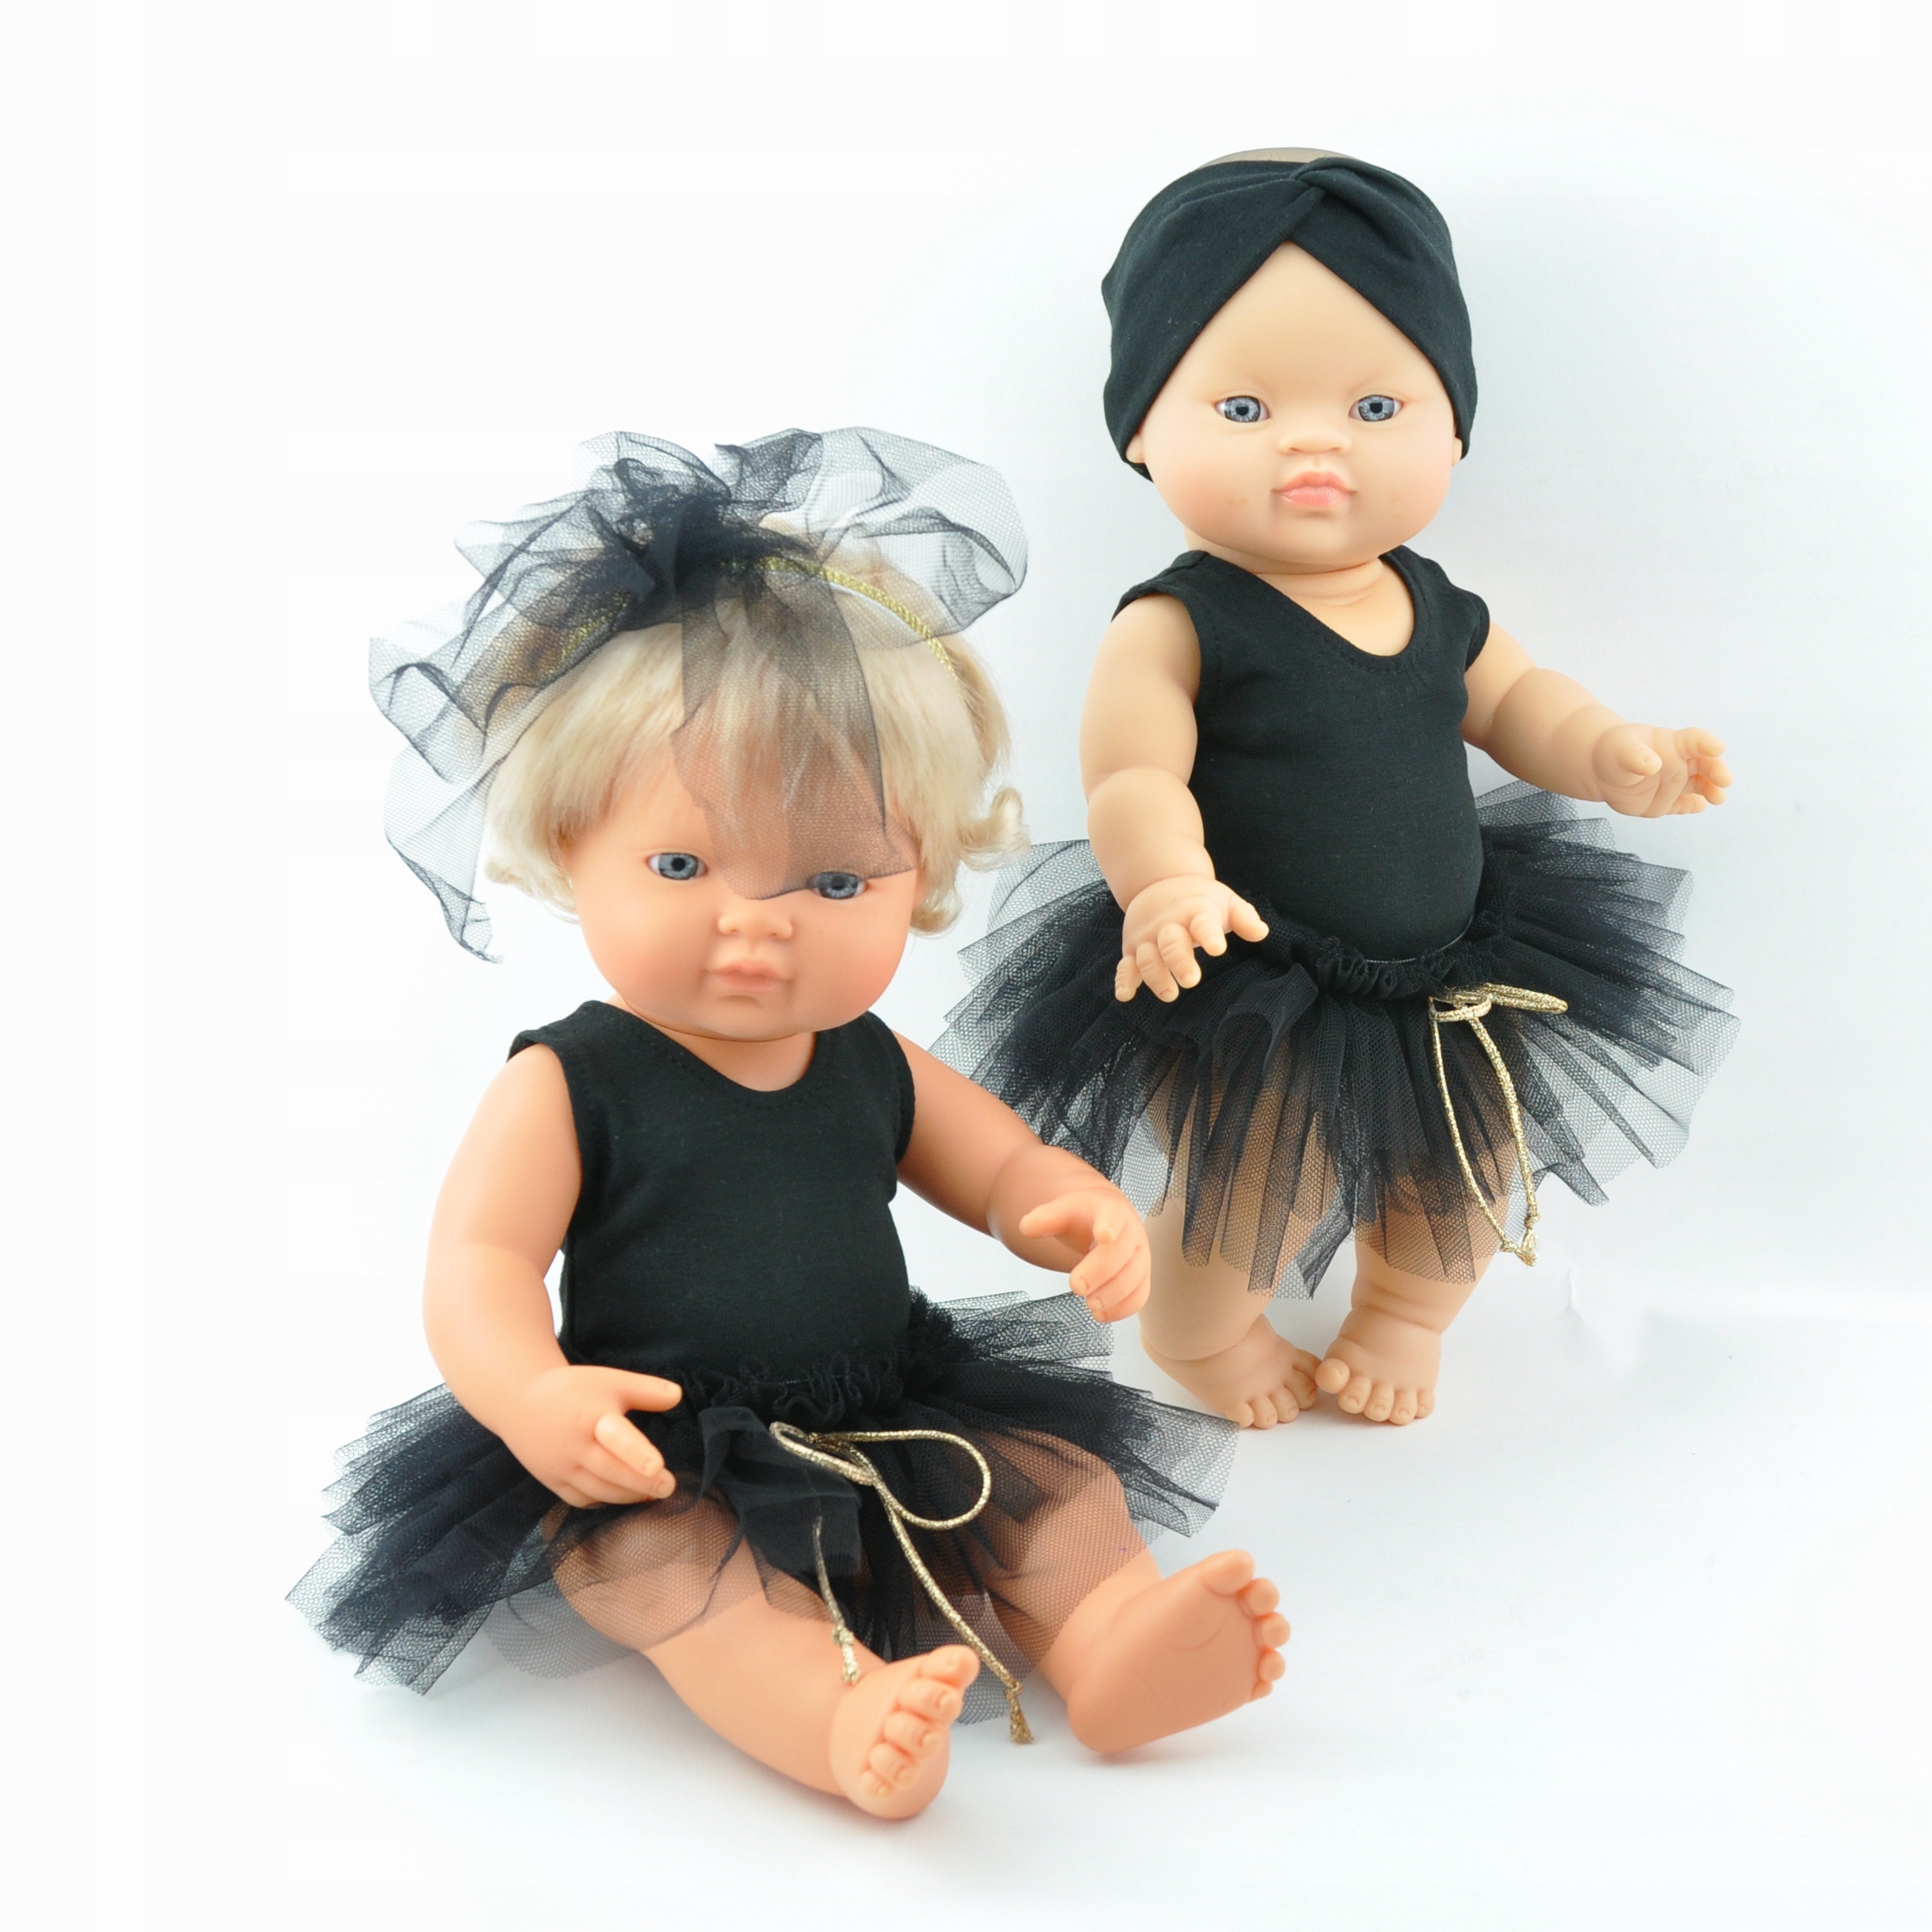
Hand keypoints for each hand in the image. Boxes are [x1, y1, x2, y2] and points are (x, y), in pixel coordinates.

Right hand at [497, 1363, 682, 1507]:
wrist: (519, 1401)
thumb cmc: (571, 1389)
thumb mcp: (610, 1380)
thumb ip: (645, 1389)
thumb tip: (677, 1396)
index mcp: (592, 1418)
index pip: (617, 1438)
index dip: (637, 1453)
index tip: (658, 1466)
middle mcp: (575, 1447)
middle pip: (612, 1473)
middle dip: (642, 1484)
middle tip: (668, 1487)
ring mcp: (561, 1468)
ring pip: (599, 1490)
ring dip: (627, 1496)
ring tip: (652, 1494)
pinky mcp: (552, 1481)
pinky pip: (580, 1499)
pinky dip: (602, 1501)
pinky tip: (621, 1497)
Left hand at [1017, 1186, 1150, 1321]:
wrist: (1108, 1219)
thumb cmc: (1084, 1217)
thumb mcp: (1063, 1211)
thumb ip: (1045, 1218)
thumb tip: (1026, 1227)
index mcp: (1111, 1210)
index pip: (1113, 1215)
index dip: (1109, 1225)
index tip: (1104, 1235)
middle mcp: (1131, 1233)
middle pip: (1123, 1253)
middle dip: (1101, 1272)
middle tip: (1076, 1286)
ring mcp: (1140, 1256)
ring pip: (1135, 1277)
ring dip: (1113, 1295)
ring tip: (1090, 1305)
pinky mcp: (1141, 1278)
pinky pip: (1140, 1296)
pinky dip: (1123, 1309)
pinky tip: (1101, 1314)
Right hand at [1117, 876, 1267, 1002]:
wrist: (1157, 881)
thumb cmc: (1199, 901)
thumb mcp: (1225, 901)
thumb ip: (1243, 917)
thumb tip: (1261, 932)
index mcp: (1195, 913)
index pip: (1203, 923)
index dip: (1209, 935)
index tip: (1217, 948)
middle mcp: (1168, 926)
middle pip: (1171, 943)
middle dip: (1179, 961)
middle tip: (1192, 980)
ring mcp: (1148, 938)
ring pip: (1148, 957)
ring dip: (1155, 976)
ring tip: (1170, 994)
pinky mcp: (1133, 949)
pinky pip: (1125, 965)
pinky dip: (1123, 979)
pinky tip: (1125, 995)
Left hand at [1592, 724, 1730, 816]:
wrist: (1601, 770)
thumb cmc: (1615, 751)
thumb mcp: (1621, 749)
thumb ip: (1636, 756)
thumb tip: (1652, 764)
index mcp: (1670, 743)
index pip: (1692, 740)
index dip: (1706, 743)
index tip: (1718, 748)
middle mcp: (1678, 762)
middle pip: (1704, 764)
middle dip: (1716, 771)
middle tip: (1725, 781)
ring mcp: (1674, 783)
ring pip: (1699, 786)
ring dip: (1711, 790)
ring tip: (1718, 798)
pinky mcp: (1666, 802)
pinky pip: (1682, 805)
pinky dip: (1691, 806)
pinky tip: (1699, 806)